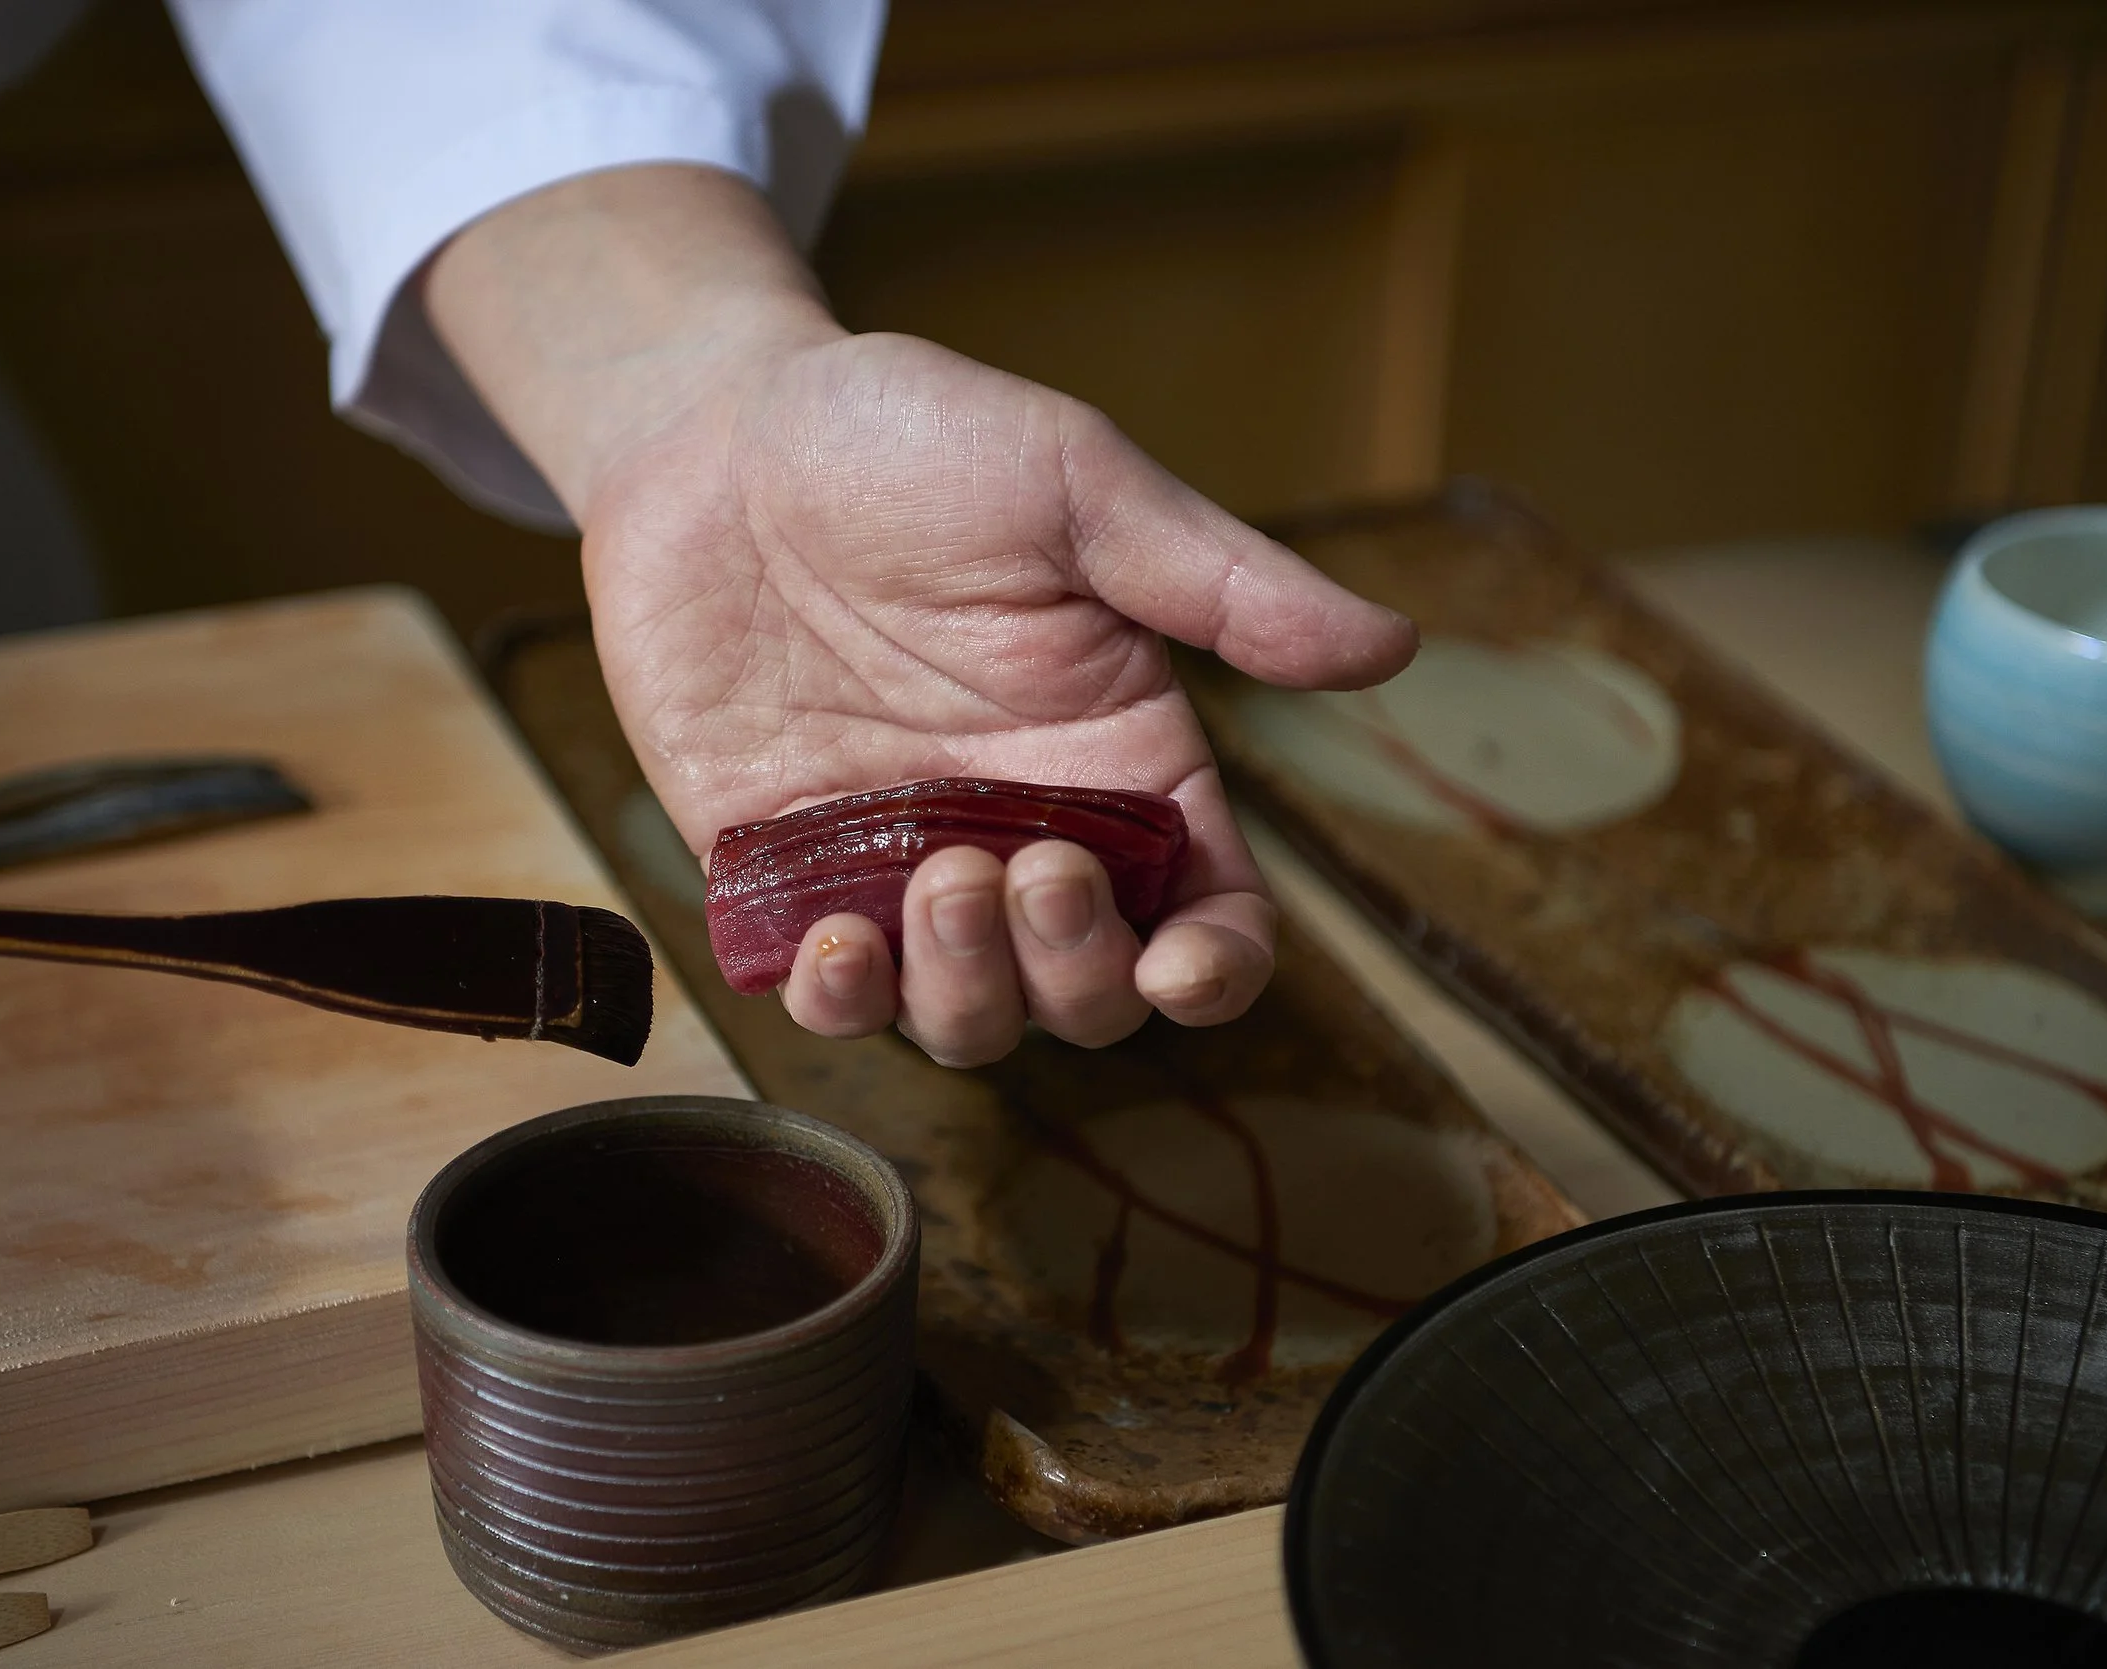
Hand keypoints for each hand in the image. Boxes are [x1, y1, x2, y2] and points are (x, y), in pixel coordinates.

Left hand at [431, 168, 1412, 1065]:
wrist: (714, 432)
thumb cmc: (910, 437)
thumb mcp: (1079, 486)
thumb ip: (1221, 583)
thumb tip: (1392, 648)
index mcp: (1120, 758)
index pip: (1208, 917)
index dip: (1216, 971)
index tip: (1183, 967)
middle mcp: (1020, 832)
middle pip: (1091, 996)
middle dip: (1078, 970)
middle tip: (1028, 864)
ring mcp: (899, 865)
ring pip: (969, 1020)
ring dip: (970, 993)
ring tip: (940, 881)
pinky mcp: (783, 877)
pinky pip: (827, 998)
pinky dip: (840, 1005)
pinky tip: (834, 943)